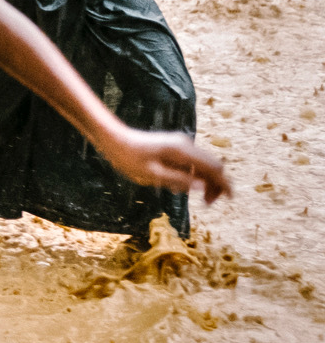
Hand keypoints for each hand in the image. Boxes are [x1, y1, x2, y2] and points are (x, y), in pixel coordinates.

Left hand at [103, 128, 229, 202]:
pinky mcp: (175, 148)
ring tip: (190, 196)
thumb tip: (202, 187)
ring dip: (203, 181)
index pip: (213, 167)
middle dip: (215, 184)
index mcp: (182, 151)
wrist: (113, 139)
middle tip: (206, 203)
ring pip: (202, 165)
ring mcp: (181, 145)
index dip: (224, 183)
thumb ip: (178, 180)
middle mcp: (186, 145)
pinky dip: (192, 175)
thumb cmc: (128, 158)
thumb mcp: (152, 174)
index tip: (229, 198)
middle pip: (212, 165)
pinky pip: (191, 163)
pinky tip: (177, 185)